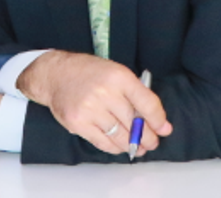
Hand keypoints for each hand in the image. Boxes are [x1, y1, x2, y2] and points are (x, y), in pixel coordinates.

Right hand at [17, 51, 171, 155]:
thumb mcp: (116, 72)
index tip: (164, 129)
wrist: (55, 75)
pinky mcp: (78, 123)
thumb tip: (158, 121)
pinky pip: (102, 142)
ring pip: (119, 136)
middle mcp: (105, 92)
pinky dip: (114, 147)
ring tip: (138, 147)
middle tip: (152, 142)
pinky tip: (120, 146)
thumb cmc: (88, 73)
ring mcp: (90, 109)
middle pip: (134, 123)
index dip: (158, 120)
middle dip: (147, 137)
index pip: (147, 102)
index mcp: (119, 76)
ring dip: (132, 145)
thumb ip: (136, 94)